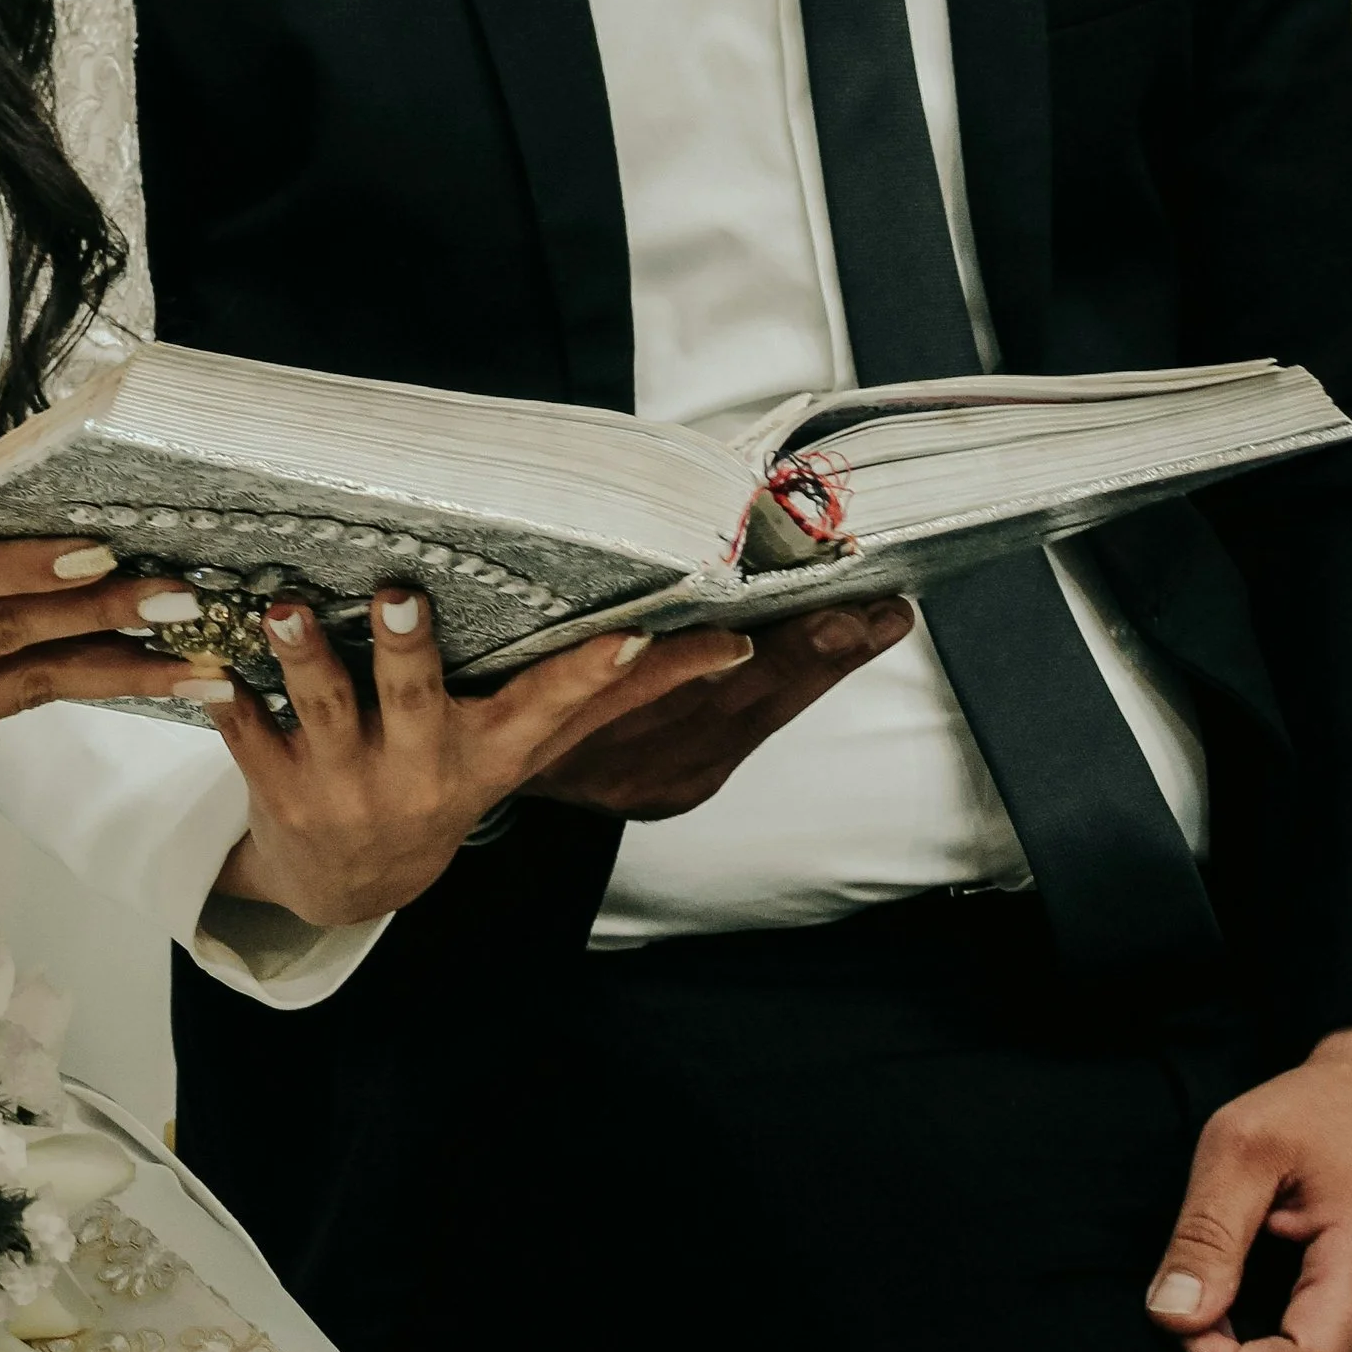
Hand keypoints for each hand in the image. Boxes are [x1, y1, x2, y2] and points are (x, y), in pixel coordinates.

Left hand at [207, 590, 758, 928]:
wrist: (347, 884)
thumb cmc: (448, 780)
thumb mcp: (524, 748)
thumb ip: (609, 693)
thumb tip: (730, 643)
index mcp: (489, 755)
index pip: (554, 711)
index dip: (596, 674)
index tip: (628, 631)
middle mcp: (422, 771)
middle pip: (419, 703)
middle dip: (411, 651)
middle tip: (405, 594)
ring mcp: (347, 784)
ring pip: (325, 710)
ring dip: (306, 658)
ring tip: (286, 606)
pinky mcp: (278, 787)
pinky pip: (247, 738)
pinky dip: (226, 703)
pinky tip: (202, 665)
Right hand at [522, 598, 915, 817]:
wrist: (474, 768)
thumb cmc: (501, 681)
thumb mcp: (532, 646)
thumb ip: (601, 621)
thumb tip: (690, 559)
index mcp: (588, 715)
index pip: (696, 674)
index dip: (773, 646)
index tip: (831, 617)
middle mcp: (630, 759)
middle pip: (740, 699)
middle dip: (815, 652)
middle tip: (877, 612)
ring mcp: (656, 781)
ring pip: (751, 720)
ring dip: (816, 671)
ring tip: (875, 625)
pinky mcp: (671, 792)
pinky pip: (741, 738)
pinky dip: (783, 695)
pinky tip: (824, 658)